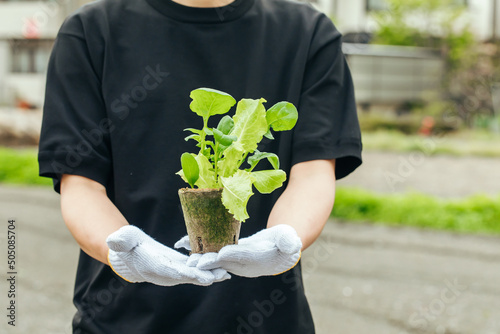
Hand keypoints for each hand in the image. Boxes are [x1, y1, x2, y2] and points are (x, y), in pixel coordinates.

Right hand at [106, 225, 229, 285]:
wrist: (132, 253)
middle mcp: (168, 273)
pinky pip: (197, 269)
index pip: (172, 272)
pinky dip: (209, 269)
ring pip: (195, 274)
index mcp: (156, 266)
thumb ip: (121, 241)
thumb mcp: (124, 239)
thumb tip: (112, 240)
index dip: (187, 274)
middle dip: (205, 276)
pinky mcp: (181, 266)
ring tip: (227, 273)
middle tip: (221, 276)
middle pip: (189, 276)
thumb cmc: (127, 244)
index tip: (201, 276)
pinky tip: (223, 268)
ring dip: (211, 274)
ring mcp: (176, 271)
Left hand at [176, 225, 301, 277]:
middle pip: (222, 262)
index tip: (219, 254)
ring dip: (198, 254)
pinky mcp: (228, 253)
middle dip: (207, 262)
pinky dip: (199, 246)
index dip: (231, 255)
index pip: (242, 258)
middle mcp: (243, 264)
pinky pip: (211, 251)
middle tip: (192, 261)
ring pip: (213, 258)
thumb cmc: (287, 242)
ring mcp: (235, 260)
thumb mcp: (289, 240)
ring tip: (182, 246)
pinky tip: (185, 239)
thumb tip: (290, 244)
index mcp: (257, 260)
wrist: (281, 247)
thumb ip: (288, 241)